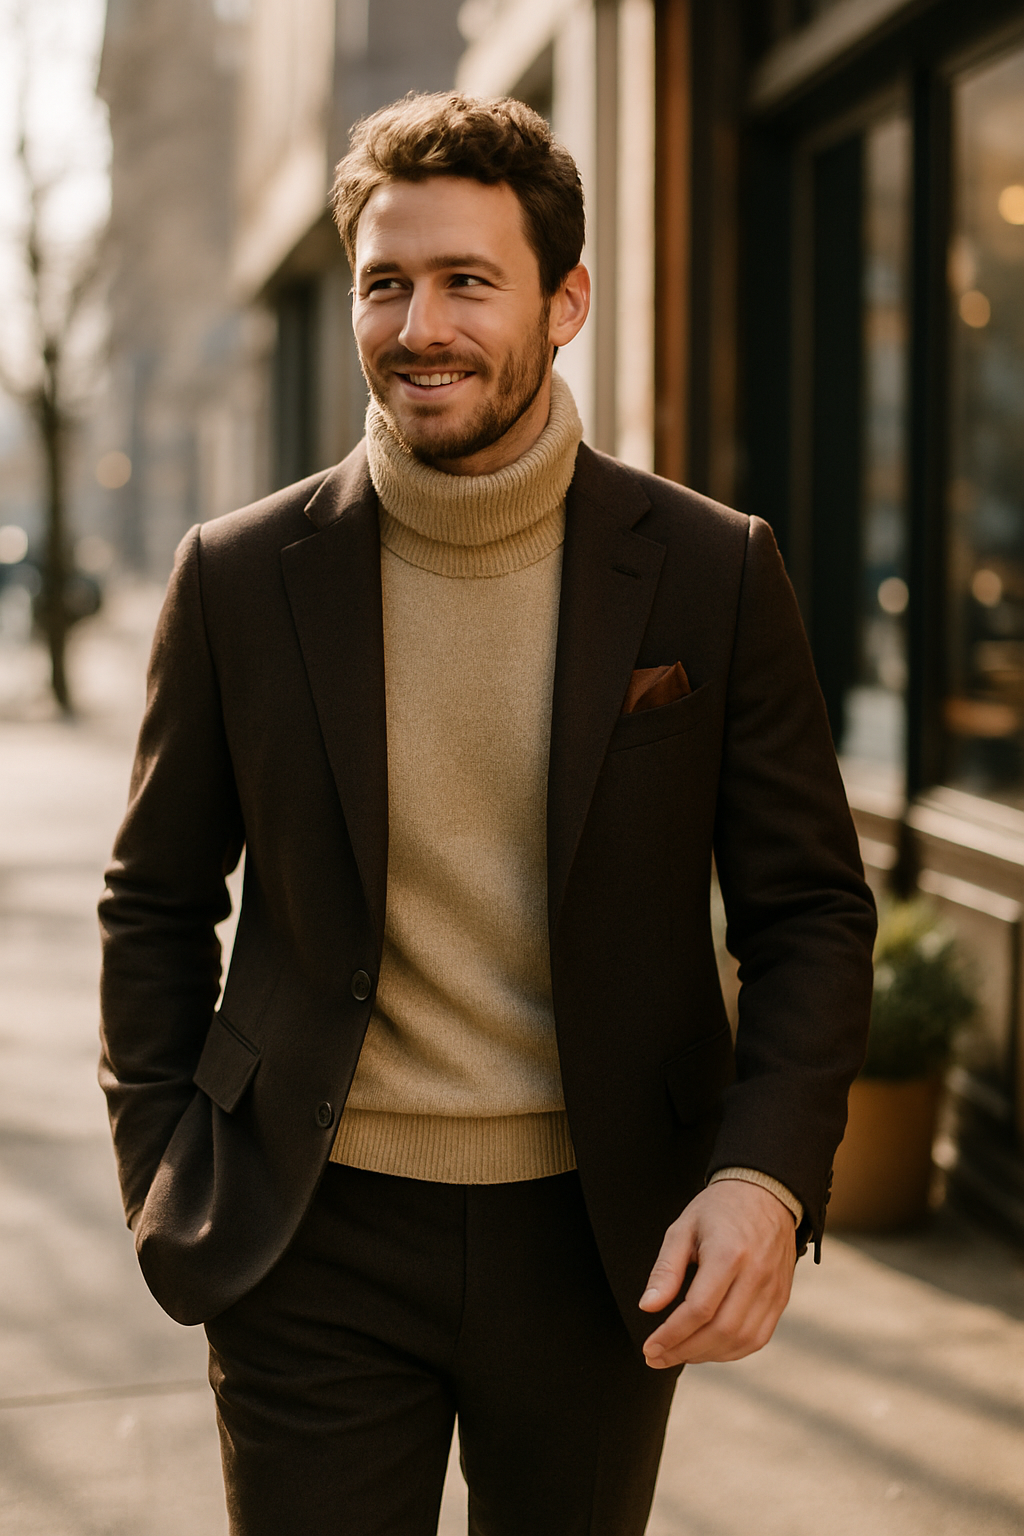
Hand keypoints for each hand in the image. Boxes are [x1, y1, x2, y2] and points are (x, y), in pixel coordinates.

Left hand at [639, 1180, 796, 1367]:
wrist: (765, 1192)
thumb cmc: (718, 1209)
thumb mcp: (683, 1228)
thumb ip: (666, 1269)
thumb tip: (648, 1308)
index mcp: (728, 1253)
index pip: (698, 1309)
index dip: (671, 1335)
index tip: (649, 1348)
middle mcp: (756, 1275)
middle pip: (720, 1331)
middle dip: (684, 1351)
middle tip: (656, 1357)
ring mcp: (773, 1289)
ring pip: (741, 1341)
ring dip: (706, 1356)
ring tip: (678, 1353)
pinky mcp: (781, 1297)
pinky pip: (758, 1337)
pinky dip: (731, 1351)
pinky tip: (708, 1348)